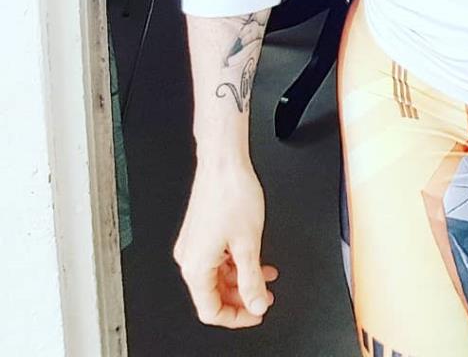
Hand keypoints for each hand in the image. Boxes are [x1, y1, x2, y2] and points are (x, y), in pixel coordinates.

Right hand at [173, 157, 278, 327]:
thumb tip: (255, 304)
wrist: (223, 161)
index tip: (256, 313)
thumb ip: (252, 279)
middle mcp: (189, 257)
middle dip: (241, 297)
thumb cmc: (231, 193)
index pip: (211, 310)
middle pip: (213, 294)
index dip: (236, 317)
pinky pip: (217, 258)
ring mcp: (194, 243)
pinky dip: (236, 262)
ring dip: (242, 279)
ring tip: (265, 277)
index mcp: (195, 266)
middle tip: (263, 297)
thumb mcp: (249, 244)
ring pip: (217, 276)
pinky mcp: (201, 231)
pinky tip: (255, 258)